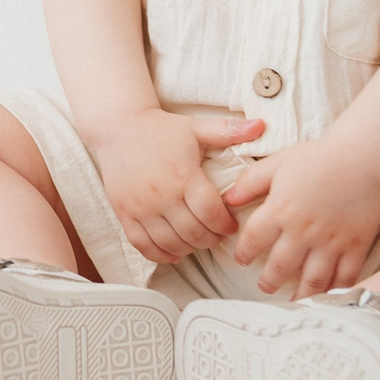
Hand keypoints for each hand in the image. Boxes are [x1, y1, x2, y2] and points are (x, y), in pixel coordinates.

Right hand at [93, 109, 266, 265]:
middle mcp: (162, 195)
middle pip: (194, 233)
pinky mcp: (124, 213)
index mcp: (183, 175)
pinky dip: (160, 254)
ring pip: (170, 243)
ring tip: (197, 241)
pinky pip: (142, 245)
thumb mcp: (195, 127)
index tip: (230, 225)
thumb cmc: (160, 128)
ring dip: (189, 248)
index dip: (225, 225)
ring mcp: (141, 207)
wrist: (117, 126)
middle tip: (217, 235)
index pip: (211, 213)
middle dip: (211, 239)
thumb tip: (262, 126)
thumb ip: (228, 131)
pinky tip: (172, 252)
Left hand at [222, 137, 379, 297]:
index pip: (253, 240)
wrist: (363, 158)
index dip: (244, 252)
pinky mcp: (356, 247)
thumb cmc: (319, 157)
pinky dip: (335, 291)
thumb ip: (250, 182)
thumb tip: (228, 199)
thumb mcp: (277, 163)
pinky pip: (345, 277)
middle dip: (269, 281)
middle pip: (280, 267)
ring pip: (312, 280)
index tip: (241, 259)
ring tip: (292, 300)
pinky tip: (328, 296)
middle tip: (264, 286)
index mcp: (280, 211)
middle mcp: (302, 232)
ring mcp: (330, 243)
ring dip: (299, 294)